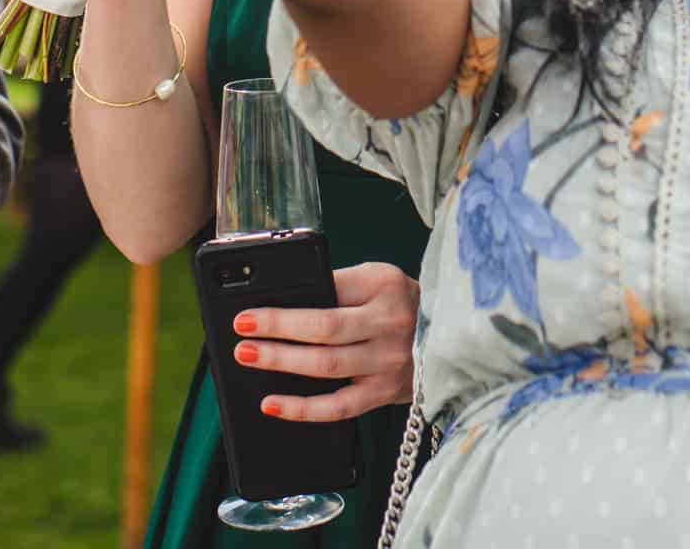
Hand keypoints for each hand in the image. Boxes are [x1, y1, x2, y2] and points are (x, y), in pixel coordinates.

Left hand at [234, 261, 418, 421]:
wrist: (447, 336)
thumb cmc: (400, 304)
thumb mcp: (377, 280)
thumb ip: (338, 287)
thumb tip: (282, 305)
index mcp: (384, 285)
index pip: (328, 290)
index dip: (288, 303)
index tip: (250, 310)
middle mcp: (389, 322)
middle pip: (324, 328)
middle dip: (277, 329)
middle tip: (242, 330)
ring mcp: (388, 361)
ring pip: (326, 365)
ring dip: (282, 362)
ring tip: (249, 356)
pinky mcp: (384, 393)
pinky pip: (338, 406)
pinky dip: (302, 408)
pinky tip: (272, 404)